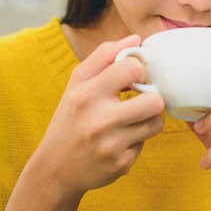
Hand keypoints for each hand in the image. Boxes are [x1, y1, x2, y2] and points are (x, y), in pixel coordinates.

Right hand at [4, 35, 164, 210]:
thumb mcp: (76, 84)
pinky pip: (145, 144)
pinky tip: (119, 140)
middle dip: (150, 98)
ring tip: (131, 119)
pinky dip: (136, 141)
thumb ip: (104, 56)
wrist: (54, 170)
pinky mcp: (122, 164)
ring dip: (147, 120)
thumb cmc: (69, 120)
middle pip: (154, 101)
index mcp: (87, 94)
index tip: (131, 76)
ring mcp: (112, 145)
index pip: (132, 68)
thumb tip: (135, 40)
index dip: (138, 69)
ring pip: (156, 123)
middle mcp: (99, 120)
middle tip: (139, 100)